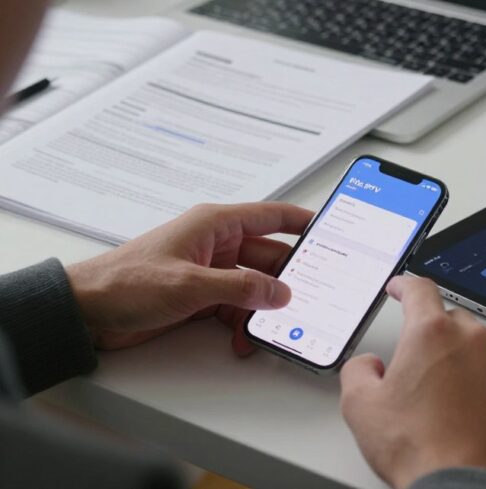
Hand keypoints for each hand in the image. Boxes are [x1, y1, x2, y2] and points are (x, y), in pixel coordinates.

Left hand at [66, 202, 313, 352]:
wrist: (85, 312)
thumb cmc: (125, 282)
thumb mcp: (190, 284)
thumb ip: (240, 288)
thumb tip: (280, 293)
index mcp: (214, 224)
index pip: (272, 216)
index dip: (303, 223)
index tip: (331, 232)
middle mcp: (216, 245)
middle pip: (269, 257)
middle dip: (289, 278)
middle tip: (314, 294)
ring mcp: (210, 272)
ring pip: (255, 286)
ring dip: (265, 306)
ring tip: (281, 325)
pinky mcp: (201, 297)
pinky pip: (237, 307)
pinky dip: (244, 323)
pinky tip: (247, 339)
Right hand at [341, 276, 485, 488]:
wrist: (462, 487)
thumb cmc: (418, 447)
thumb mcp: (360, 407)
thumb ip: (359, 371)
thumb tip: (368, 366)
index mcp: (431, 333)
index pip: (419, 289)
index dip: (405, 285)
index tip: (400, 287)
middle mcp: (472, 342)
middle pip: (450, 320)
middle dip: (431, 335)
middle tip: (413, 366)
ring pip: (475, 350)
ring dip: (458, 363)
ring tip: (438, 400)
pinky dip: (480, 387)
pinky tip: (463, 414)